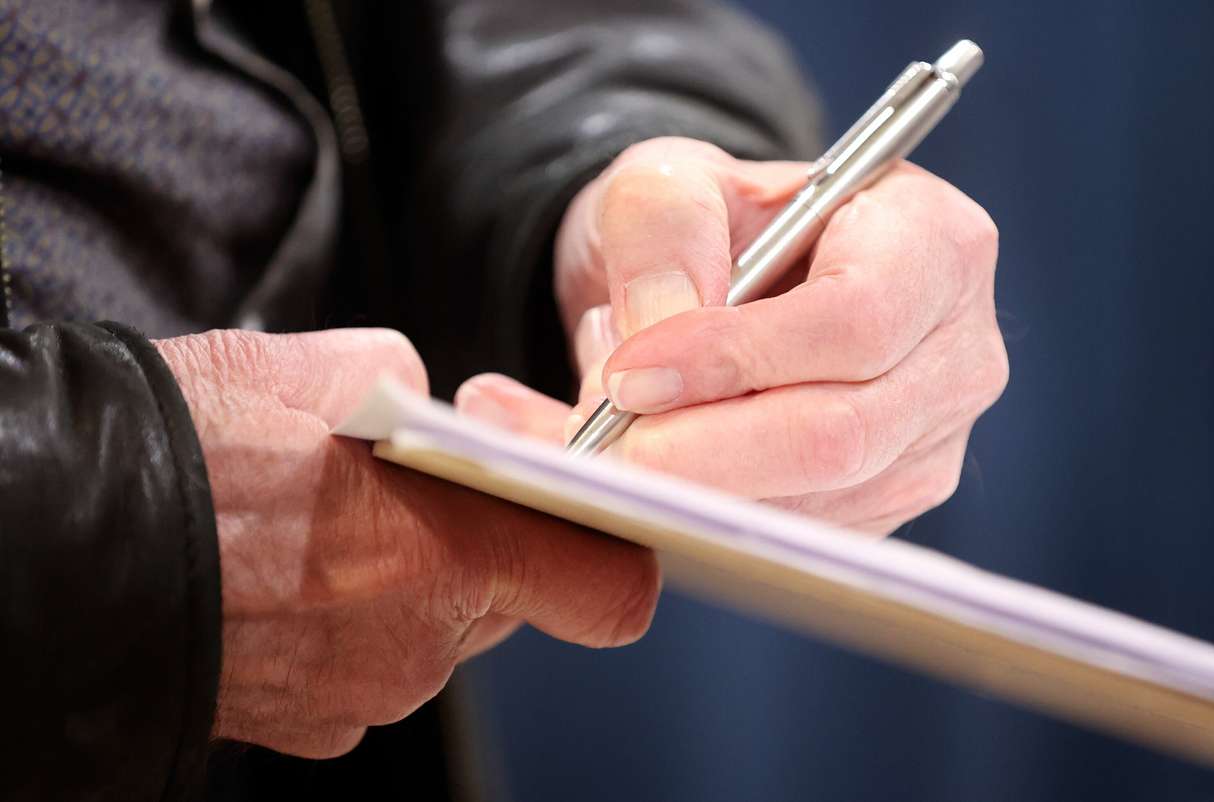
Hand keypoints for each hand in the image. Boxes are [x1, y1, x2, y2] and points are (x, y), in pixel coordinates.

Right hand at [154, 329, 658, 757]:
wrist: (59, 532)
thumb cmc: (193, 447)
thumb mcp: (332, 369)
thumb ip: (420, 396)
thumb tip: (427, 408)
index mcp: (457, 554)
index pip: (609, 590)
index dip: (610, 557)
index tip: (589, 526)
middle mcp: (421, 647)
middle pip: (501, 600)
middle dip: (471, 547)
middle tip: (406, 492)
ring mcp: (356, 698)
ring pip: (425, 633)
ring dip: (396, 583)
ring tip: (320, 527)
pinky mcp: (298, 725)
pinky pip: (357, 665)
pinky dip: (339, 623)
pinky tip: (280, 574)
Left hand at [459, 137, 1007, 535]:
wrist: (720, 281)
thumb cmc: (711, 221)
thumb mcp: (672, 179)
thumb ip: (662, 230)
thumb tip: (659, 337)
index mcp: (934, 241)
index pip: (858, 321)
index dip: (738, 358)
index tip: (629, 377)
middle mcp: (956, 352)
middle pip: (841, 435)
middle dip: (700, 451)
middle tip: (594, 442)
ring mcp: (929, 440)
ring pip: (808, 501)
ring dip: (688, 485)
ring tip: (601, 432)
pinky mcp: (883, 502)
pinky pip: (789, 536)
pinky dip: (700, 514)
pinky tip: (646, 467)